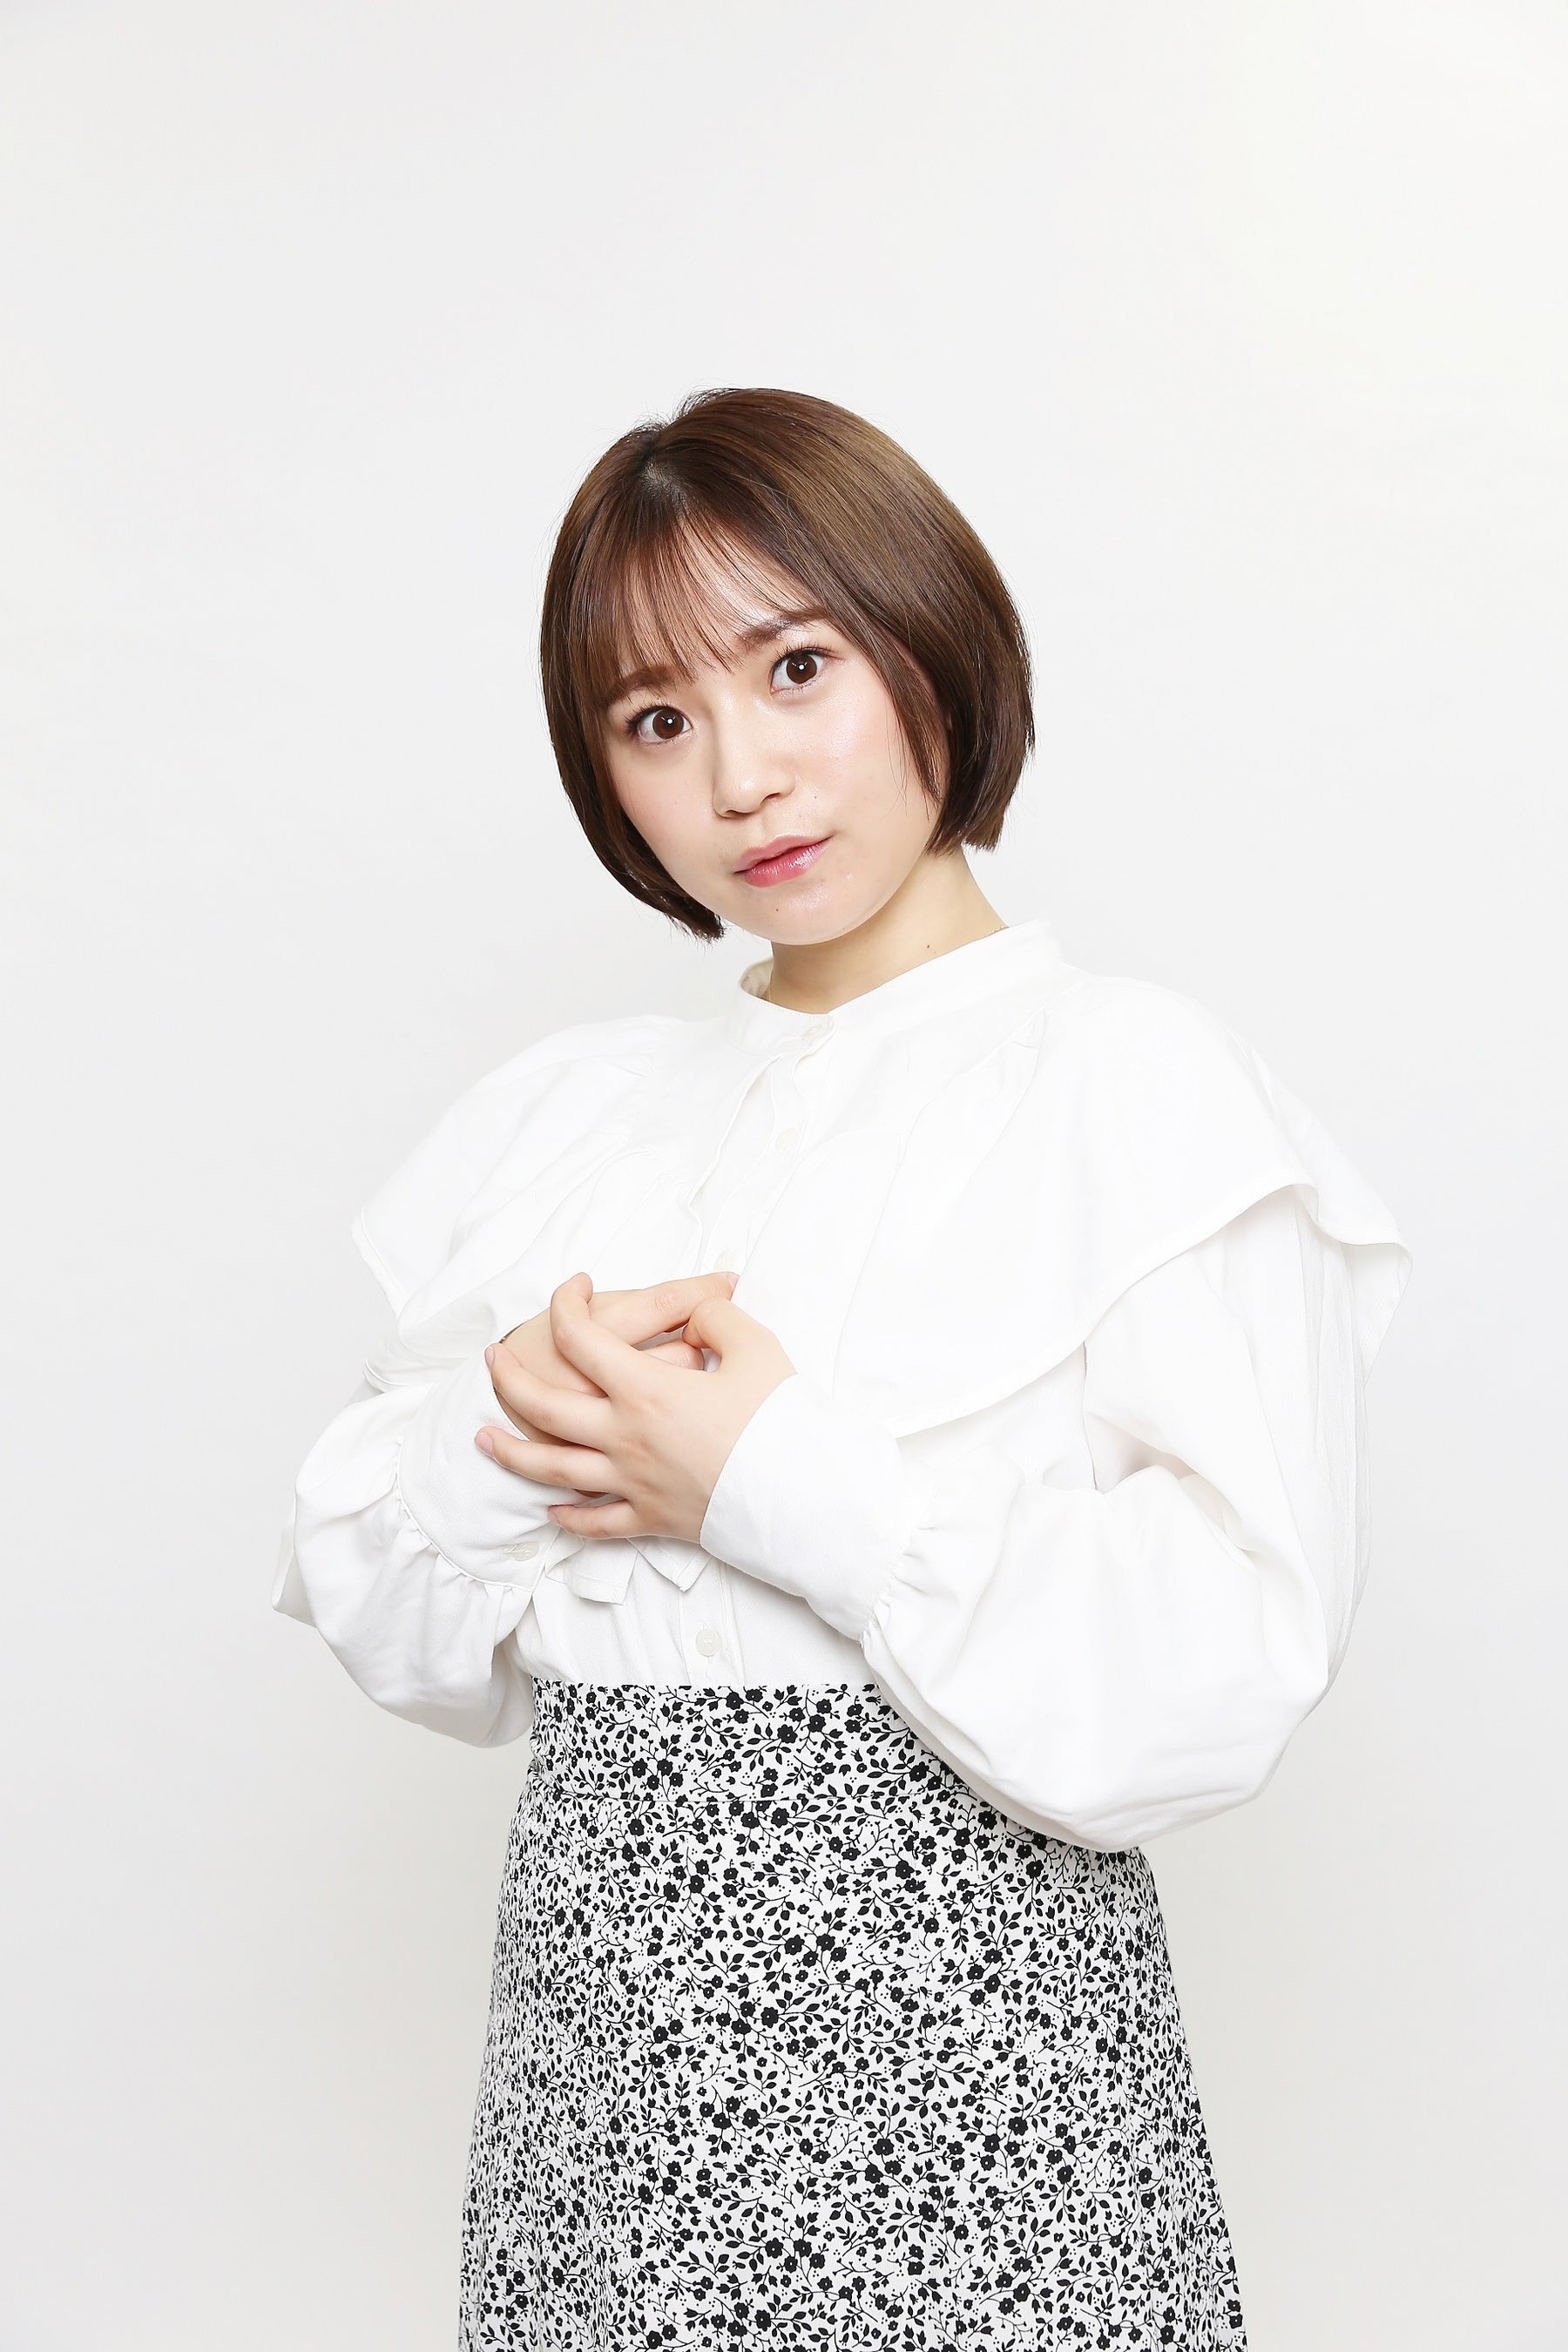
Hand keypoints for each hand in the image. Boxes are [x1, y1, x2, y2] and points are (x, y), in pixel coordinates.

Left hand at [477, 1269, 796, 1544]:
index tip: (573, 1286)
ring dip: (512, 1452)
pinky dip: (567, 1517)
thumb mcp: (756, 1347)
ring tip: (484, 1439)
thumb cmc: (779, 1423)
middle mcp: (624, 1437)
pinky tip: (551, 1508)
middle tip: (491, 1360)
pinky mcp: (650, 1519)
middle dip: (508, 1379)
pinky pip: (595, 1523)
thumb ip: (716, 1317)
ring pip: (552, 1468)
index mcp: (644, 1389)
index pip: (582, 1336)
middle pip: (543, 1405)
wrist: (802, 1497)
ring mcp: (631, 1482)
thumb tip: (696, 1312)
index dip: (567, 1303)